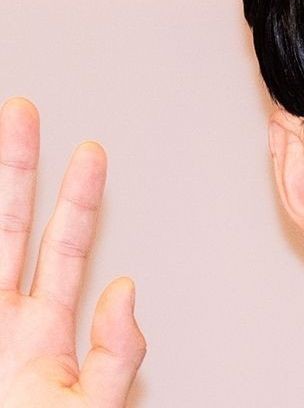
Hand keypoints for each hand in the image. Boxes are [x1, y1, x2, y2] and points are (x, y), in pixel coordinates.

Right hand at [0, 98, 145, 406]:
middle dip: (16, 169)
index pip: (63, 251)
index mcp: (43, 339)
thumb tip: (124, 292)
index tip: (92, 154)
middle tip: (24, 112)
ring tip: (1, 127)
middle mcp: (1, 326)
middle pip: (9, 228)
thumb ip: (115, 358)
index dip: (78, 201)